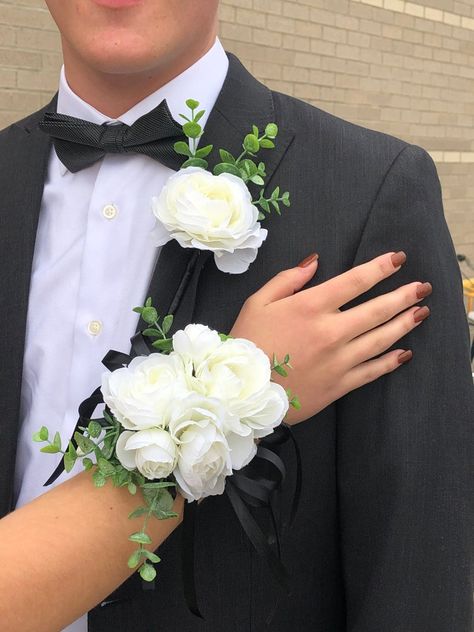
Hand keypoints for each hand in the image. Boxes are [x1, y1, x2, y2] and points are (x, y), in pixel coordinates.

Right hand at [230, 252, 431, 423]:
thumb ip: (288, 279)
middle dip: (404, 295)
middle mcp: (331, 331)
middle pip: (377, 309)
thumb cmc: (248, 343)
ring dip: (404, 324)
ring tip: (421, 312)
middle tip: (423, 287)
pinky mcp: (339, 384)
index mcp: (311, 306)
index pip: (355, 281)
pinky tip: (405, 353)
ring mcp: (339, 359)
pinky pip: (373, 371)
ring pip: (381, 339)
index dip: (381, 267)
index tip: (399, 259)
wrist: (243, 392)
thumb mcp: (258, 302)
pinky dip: (391, 361)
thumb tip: (314, 261)